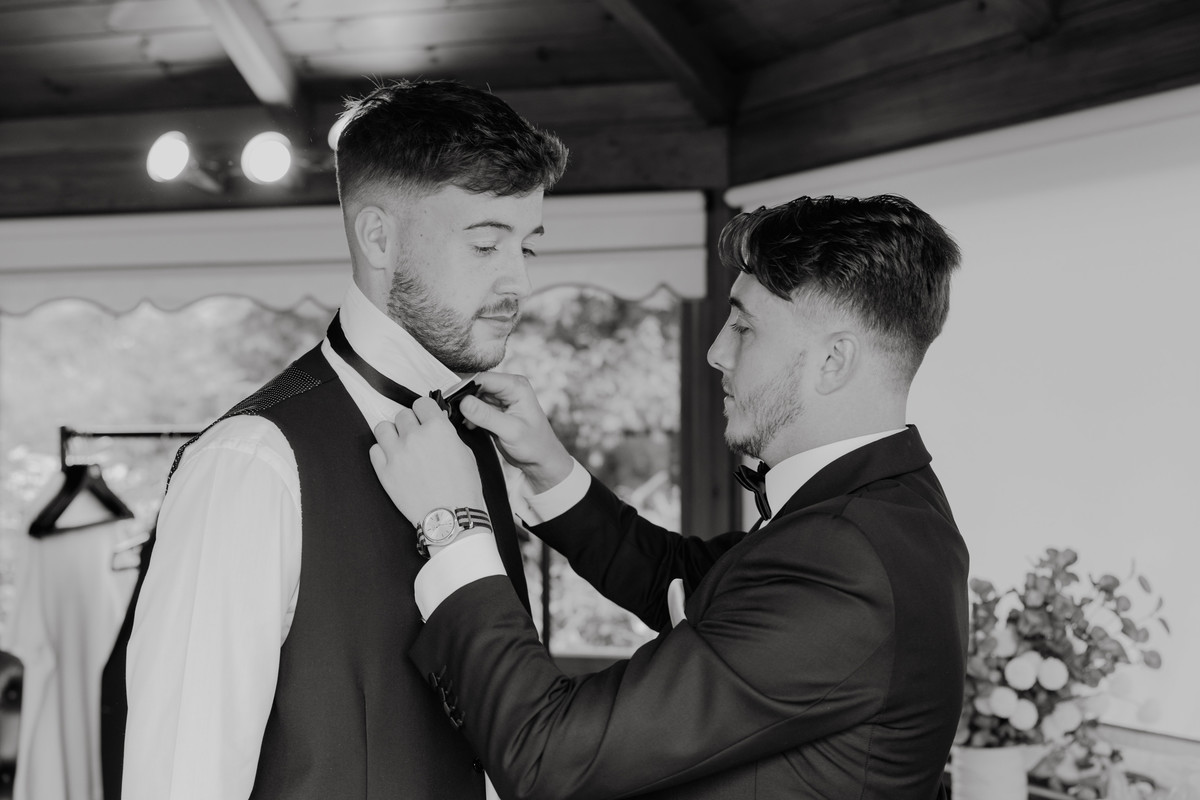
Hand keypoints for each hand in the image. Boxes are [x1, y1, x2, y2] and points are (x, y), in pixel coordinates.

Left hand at [369, 397, 485, 526]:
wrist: (449, 517)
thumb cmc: (462, 488)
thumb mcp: (465, 453)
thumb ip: (447, 434)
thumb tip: (436, 426)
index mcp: (438, 428)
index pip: (421, 403)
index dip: (424, 411)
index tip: (425, 418)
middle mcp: (414, 436)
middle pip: (402, 415)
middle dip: (410, 424)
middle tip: (416, 437)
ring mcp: (396, 454)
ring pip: (382, 428)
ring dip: (392, 434)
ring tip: (400, 446)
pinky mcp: (384, 471)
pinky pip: (374, 450)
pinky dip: (382, 453)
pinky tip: (393, 460)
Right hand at [458, 372, 572, 493]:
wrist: (541, 460)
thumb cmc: (534, 445)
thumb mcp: (510, 431)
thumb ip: (486, 416)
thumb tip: (463, 402)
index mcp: (516, 386)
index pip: (483, 378)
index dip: (464, 387)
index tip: (449, 400)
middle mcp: (508, 388)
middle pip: (476, 385)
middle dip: (463, 399)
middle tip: (452, 413)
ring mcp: (501, 399)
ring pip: (473, 397)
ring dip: (465, 409)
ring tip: (460, 421)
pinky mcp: (494, 410)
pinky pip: (475, 407)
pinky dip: (469, 416)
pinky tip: (469, 426)